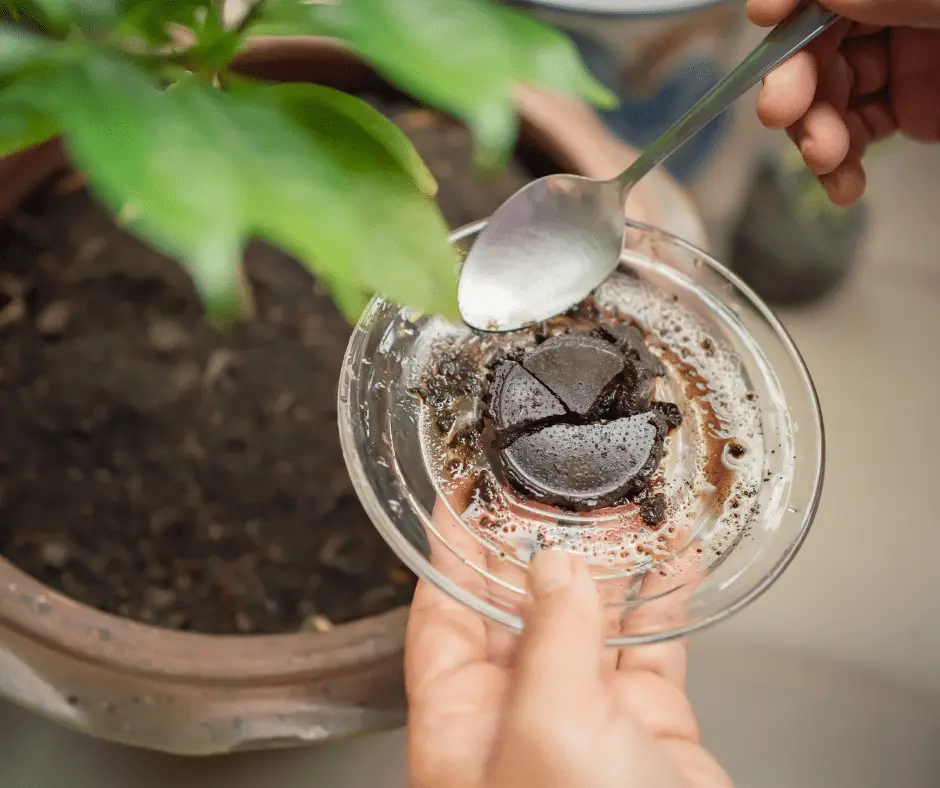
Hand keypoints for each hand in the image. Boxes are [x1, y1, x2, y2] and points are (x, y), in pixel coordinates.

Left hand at [405, 507, 730, 787]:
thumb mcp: (548, 735)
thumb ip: (548, 640)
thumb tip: (554, 569)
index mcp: (460, 720)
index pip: (440, 611)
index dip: (448, 547)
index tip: (458, 492)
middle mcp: (515, 711)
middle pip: (515, 601)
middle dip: (535, 538)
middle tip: (552, 481)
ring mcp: (583, 715)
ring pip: (587, 615)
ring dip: (607, 558)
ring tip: (620, 500)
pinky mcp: (646, 723)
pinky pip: (650, 641)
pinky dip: (665, 594)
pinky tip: (676, 553)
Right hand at [749, 0, 939, 204]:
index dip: (788, 7)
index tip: (764, 19)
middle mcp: (891, 13)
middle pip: (814, 45)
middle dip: (793, 83)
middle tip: (780, 112)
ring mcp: (901, 60)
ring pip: (828, 94)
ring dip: (812, 134)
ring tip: (823, 160)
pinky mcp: (910, 107)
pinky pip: (858, 131)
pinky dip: (840, 164)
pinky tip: (841, 183)